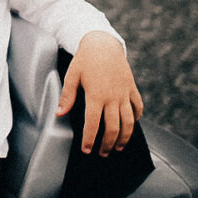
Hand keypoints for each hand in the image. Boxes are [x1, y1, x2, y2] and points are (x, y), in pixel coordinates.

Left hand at [57, 35, 143, 153]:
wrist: (103, 43)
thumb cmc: (85, 60)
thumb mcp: (72, 75)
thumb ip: (67, 96)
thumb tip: (59, 114)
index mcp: (96, 95)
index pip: (93, 124)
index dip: (90, 140)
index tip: (87, 150)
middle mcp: (112, 97)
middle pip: (114, 128)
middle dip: (108, 144)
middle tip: (102, 154)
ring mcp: (124, 93)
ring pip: (129, 122)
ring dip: (125, 138)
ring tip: (119, 148)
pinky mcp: (132, 88)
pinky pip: (138, 107)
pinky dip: (137, 118)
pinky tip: (132, 126)